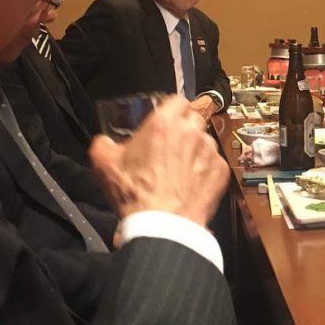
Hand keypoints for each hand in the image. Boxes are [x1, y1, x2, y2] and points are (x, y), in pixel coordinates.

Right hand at [89, 96, 228, 226]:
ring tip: (180, 169)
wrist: (163, 224)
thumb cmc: (135, 193)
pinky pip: (214, 164)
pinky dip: (206, 170)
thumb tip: (105, 141)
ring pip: (205, 141)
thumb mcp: (104, 163)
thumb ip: (103, 143)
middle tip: (171, 146)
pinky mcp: (221, 172)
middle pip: (194, 118)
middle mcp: (191, 132)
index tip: (167, 118)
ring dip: (195, 150)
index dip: (172, 108)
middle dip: (184, 128)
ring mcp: (210, 151)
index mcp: (164, 123)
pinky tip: (191, 184)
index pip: (177, 99)